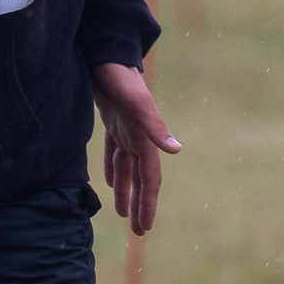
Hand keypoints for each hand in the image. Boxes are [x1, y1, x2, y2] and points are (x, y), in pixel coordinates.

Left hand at [92, 61, 179, 235]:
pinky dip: (112, 170)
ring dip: (126, 191)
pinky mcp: (112, 121)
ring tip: (122, 214)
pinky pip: (113, 153)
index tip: (145, 228)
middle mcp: (138, 137)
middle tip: (139, 232)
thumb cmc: (120, 76)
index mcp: (145, 138)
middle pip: (141, 179)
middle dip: (140, 205)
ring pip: (126, 169)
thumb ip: (155, 125)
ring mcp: (125, 129)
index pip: (149, 179)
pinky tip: (108, 182)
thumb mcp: (137, 101)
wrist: (107, 52)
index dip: (148, 204)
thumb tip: (176, 150)